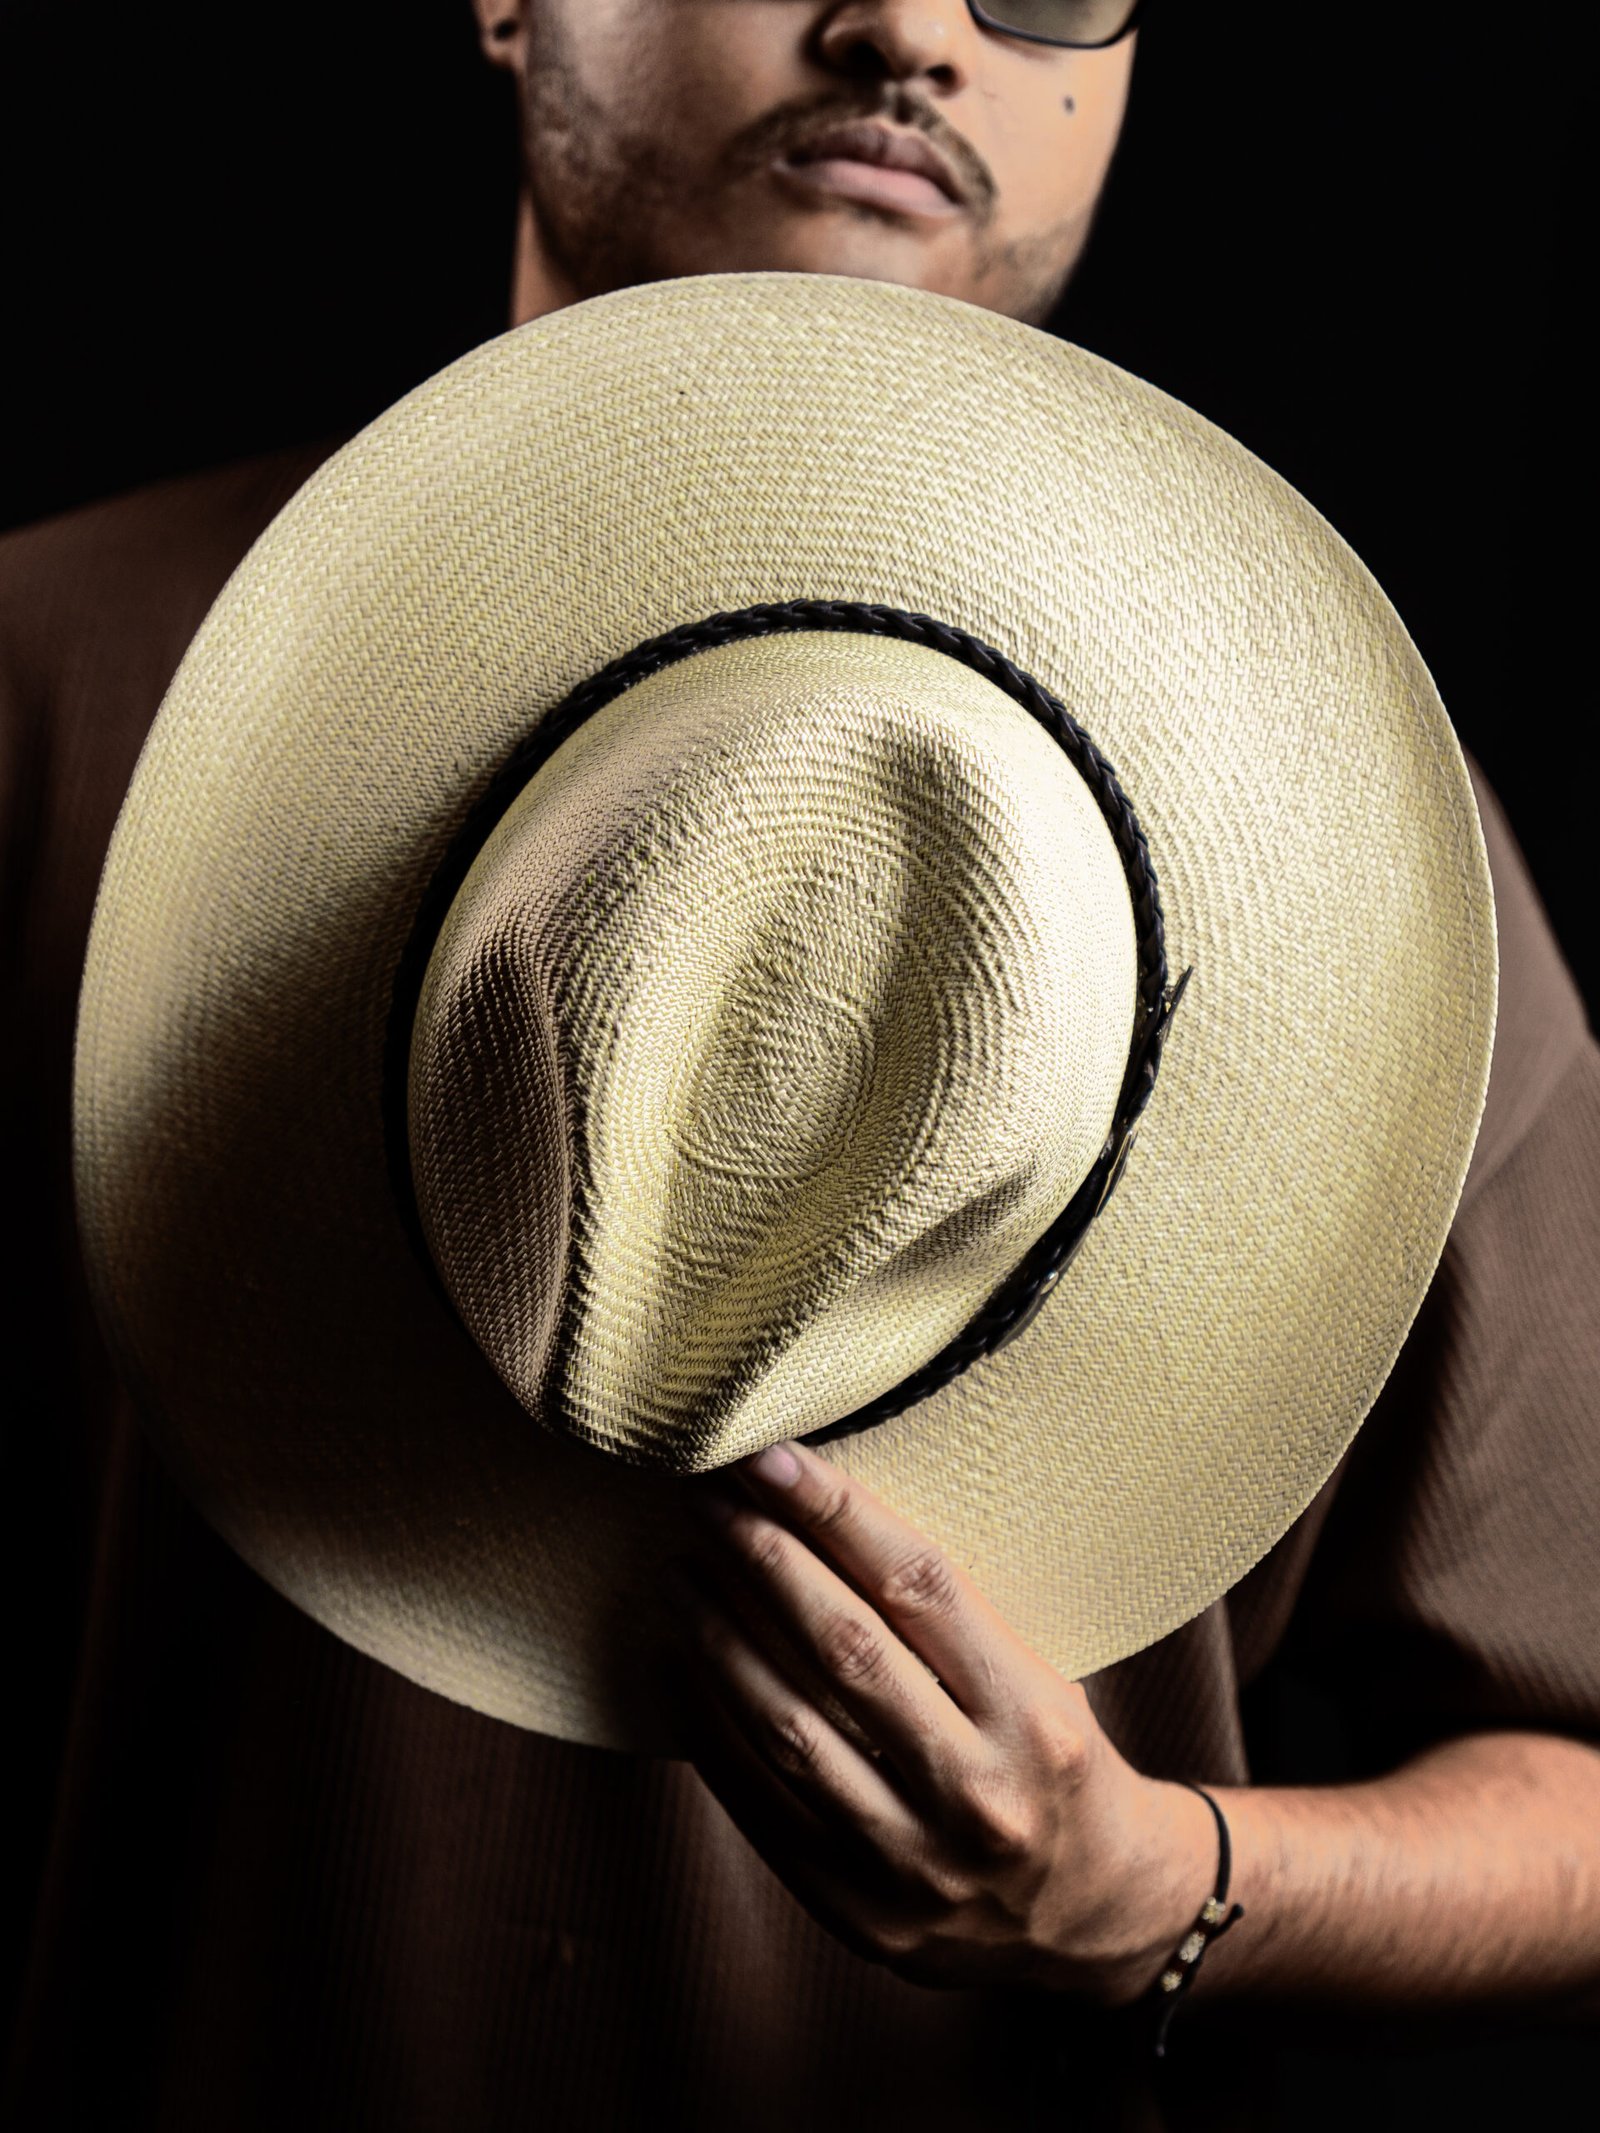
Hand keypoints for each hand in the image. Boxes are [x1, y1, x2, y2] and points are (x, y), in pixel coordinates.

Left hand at [664, 1436, 1215, 2000]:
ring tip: (681, 1572)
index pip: (921, 1587)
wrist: (1094, 1915)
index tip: (771, 1455)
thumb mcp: (1040, 1680)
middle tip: (705, 1493)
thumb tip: (819, 1510)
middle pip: (846, 1650)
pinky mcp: (859, 1913)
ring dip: (719, 1637)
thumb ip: (946, 1621)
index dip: (837, 1512)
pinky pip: (760, 1805)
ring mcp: (915, 1863)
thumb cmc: (1052, 1763)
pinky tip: (674, 1663)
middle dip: (764, 1557)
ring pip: (789, 1730)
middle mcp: (978, 1791)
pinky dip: (707, 1726)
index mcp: (1033, 1715)